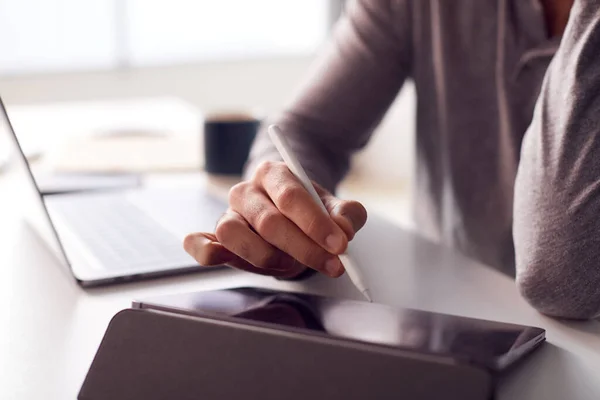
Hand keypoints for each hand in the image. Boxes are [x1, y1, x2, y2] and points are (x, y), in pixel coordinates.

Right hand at [183, 161, 366, 278]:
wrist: (289, 219)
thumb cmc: (309, 214)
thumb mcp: (335, 208)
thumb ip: (347, 215)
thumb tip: (344, 230)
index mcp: (274, 173)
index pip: (290, 195)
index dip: (316, 223)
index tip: (340, 245)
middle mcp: (246, 191)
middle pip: (268, 221)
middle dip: (304, 248)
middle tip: (332, 265)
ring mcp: (228, 214)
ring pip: (234, 234)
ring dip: (267, 258)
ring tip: (290, 265)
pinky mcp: (215, 238)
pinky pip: (199, 243)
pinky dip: (205, 251)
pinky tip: (222, 259)